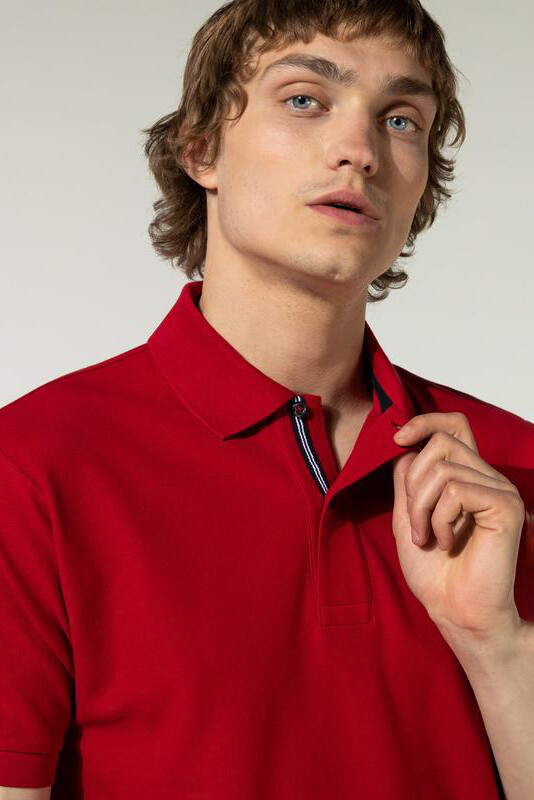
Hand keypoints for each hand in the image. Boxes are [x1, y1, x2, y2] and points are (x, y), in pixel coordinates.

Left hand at [391, 412, 526, 638]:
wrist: (454, 611)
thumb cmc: (433, 571)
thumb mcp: (407, 515)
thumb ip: (406, 479)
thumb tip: (403, 445)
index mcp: (467, 476)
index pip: (454, 425)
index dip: (424, 421)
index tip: (397, 438)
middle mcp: (487, 477)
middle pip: (441, 443)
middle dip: (413, 482)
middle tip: (415, 522)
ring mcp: (499, 490)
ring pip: (442, 469)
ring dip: (421, 507)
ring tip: (427, 537)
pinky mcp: (506, 506)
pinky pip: (456, 490)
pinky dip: (439, 519)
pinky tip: (446, 543)